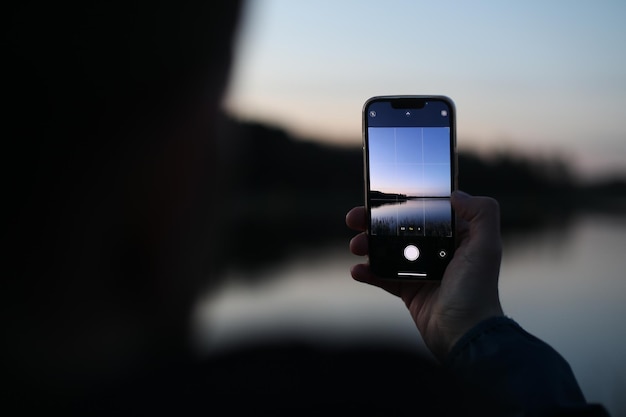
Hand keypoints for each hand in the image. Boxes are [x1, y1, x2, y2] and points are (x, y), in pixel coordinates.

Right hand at [346, 190, 503, 360]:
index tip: (381, 198)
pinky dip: (368, 272)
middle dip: (375, 222)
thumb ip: (482, 213)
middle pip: (400, 229)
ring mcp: (420, 271)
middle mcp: (437, 251)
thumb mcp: (486, 247)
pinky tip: (357, 270)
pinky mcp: (408, 290)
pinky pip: (383, 277)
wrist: (464, 334)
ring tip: (356, 246)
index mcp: (455, 237)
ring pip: (387, 250)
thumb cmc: (477, 290)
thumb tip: (456, 193)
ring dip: (367, 245)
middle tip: (354, 219)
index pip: (425, 212)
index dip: (402, 203)